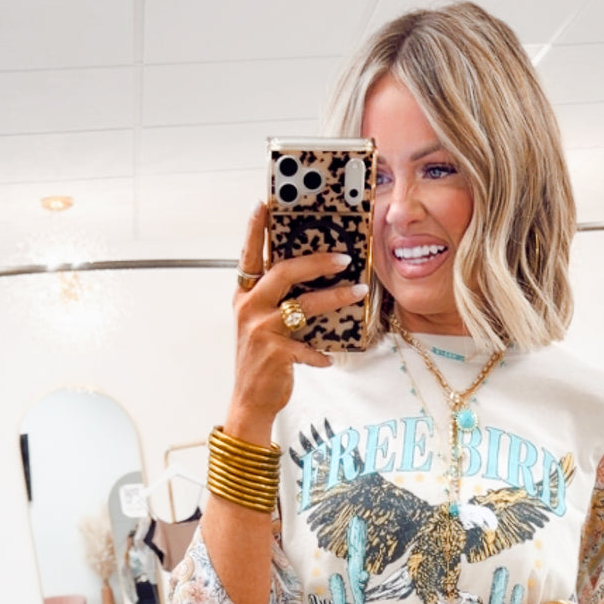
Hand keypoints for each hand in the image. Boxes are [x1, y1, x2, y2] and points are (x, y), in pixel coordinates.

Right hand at [226, 202, 367, 440]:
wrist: (250, 401)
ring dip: (335, 298)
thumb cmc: (261, 360)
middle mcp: (249, 308)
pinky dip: (321, 354)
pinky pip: (307, 347)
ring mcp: (260, 330)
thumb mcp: (261, 323)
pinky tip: (329, 359)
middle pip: (283, 272)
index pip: (249, 254)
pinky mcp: (274, 353)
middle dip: (316, 262)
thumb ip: (277, 299)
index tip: (265, 202)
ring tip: (358, 292)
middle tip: (344, 258)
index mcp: (245, 295)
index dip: (256, 228)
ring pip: (303, 306)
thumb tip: (311, 276)